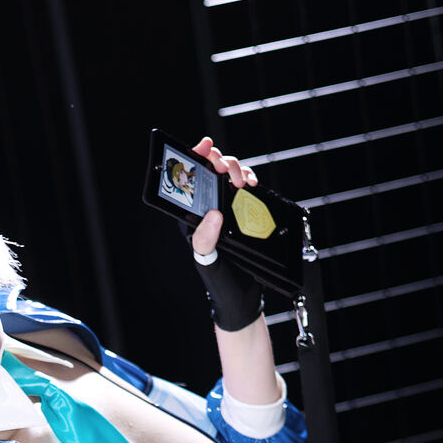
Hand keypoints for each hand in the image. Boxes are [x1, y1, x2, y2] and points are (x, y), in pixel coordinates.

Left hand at [187, 135, 265, 332]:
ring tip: (245, 182)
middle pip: (212, 170)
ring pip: (230, 175)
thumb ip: (205, 238)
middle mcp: (208, 208)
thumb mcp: (207, 259)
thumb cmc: (218, 278)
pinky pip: (246, 188)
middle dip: (222, 163)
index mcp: (192, 215)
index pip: (189, 178)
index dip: (194, 157)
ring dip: (238, 170)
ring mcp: (227, 208)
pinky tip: (253, 186)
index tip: (206, 146)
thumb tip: (213, 212)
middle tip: (231, 174)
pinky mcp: (244, 213)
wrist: (242, 296)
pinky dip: (250, 180)